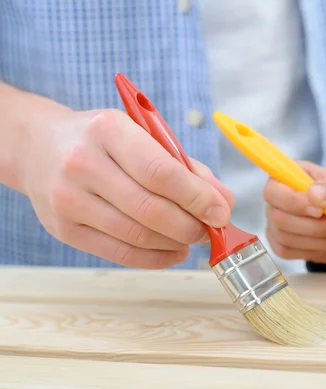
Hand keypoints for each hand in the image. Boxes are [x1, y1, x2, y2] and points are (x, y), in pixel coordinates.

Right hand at [19, 108, 233, 268]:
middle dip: (191, 226)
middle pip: (150, 209)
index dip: (197, 197)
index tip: (221, 212)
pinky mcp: (64, 229)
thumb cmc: (104, 141)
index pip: (160, 172)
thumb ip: (186, 168)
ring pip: (137, 235)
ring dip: (176, 243)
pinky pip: (120, 253)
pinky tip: (173, 250)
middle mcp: (83, 163)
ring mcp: (68, 199)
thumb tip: (223, 202)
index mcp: (108, 130)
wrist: (39, 147)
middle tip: (210, 229)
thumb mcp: (143, 135)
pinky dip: (156, 258)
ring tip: (193, 237)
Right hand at [263, 160, 325, 268]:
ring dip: (316, 239)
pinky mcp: (279, 244)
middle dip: (312, 226)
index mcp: (290, 177)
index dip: (293, 202)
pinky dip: (312, 250)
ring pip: (284, 237)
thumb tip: (313, 193)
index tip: (319, 210)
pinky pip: (286, 251)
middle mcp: (277, 199)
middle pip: (278, 217)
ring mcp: (275, 223)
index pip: (273, 189)